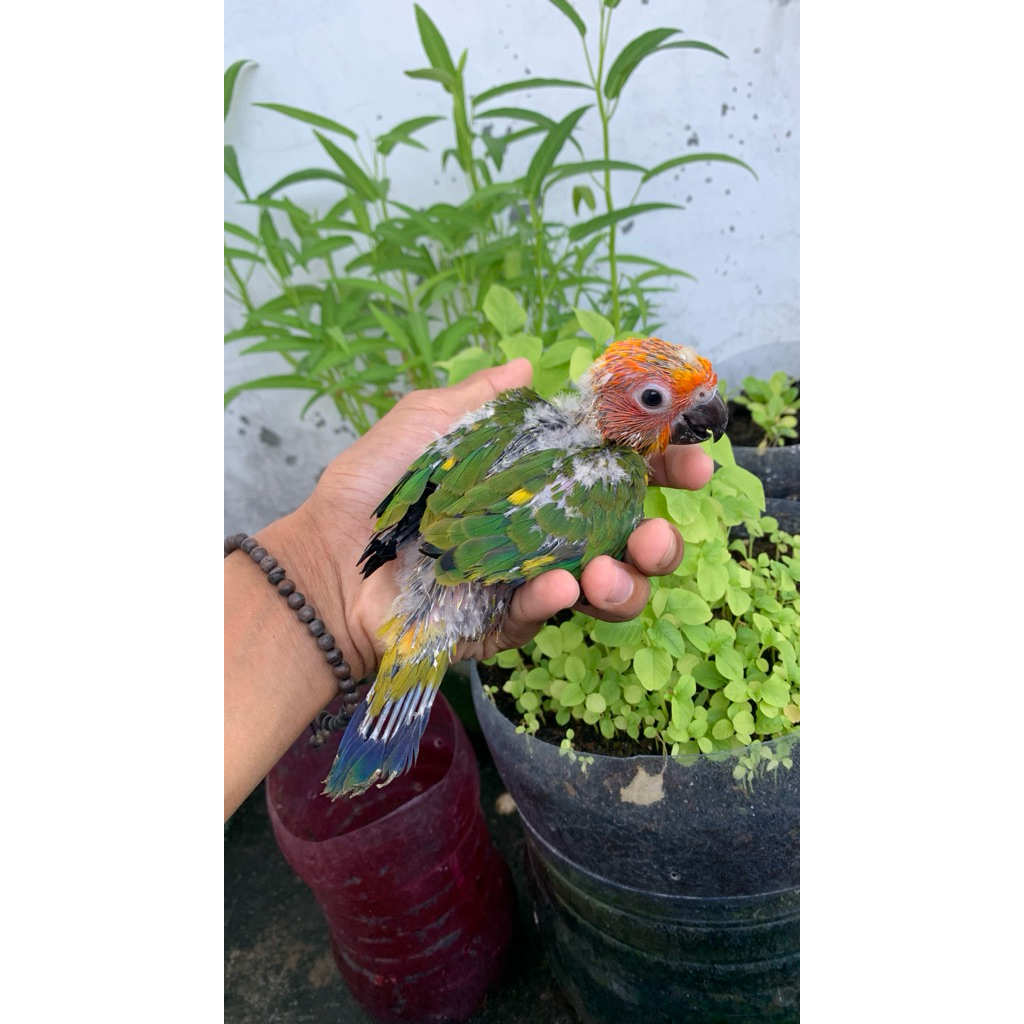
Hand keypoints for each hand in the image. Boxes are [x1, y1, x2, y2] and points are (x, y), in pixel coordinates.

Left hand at [283, 358, 713, 679]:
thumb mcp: (420, 428)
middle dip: (662, 539)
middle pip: (628, 541)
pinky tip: (563, 585)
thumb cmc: (371, 492)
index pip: (614, 477)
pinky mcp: (502, 624)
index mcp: (536, 485)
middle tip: (660, 534)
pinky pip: (544, 615)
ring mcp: (528, 582)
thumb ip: (472, 401)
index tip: (693, 461)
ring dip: (625, 582)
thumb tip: (525, 368)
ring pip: (605, 590)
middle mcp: (545, 534)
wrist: (323, 562)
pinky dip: (557, 600)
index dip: (661, 470)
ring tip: (609, 570)